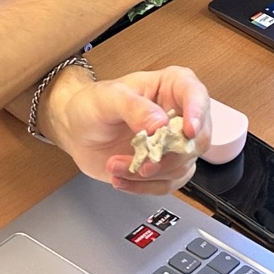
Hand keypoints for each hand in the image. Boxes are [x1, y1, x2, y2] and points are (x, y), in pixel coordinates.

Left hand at [45, 66, 209, 194]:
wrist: (76, 131)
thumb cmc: (91, 105)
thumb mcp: (108, 98)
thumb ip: (134, 107)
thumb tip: (160, 123)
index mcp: (170, 86)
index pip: (196, 94)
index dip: (198, 112)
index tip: (189, 131)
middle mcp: (177, 115)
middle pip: (197, 139)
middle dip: (170, 156)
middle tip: (144, 161)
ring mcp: (172, 143)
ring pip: (182, 166)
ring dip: (150, 173)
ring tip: (117, 166)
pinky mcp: (163, 166)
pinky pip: (167, 184)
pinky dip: (144, 187)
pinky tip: (122, 179)